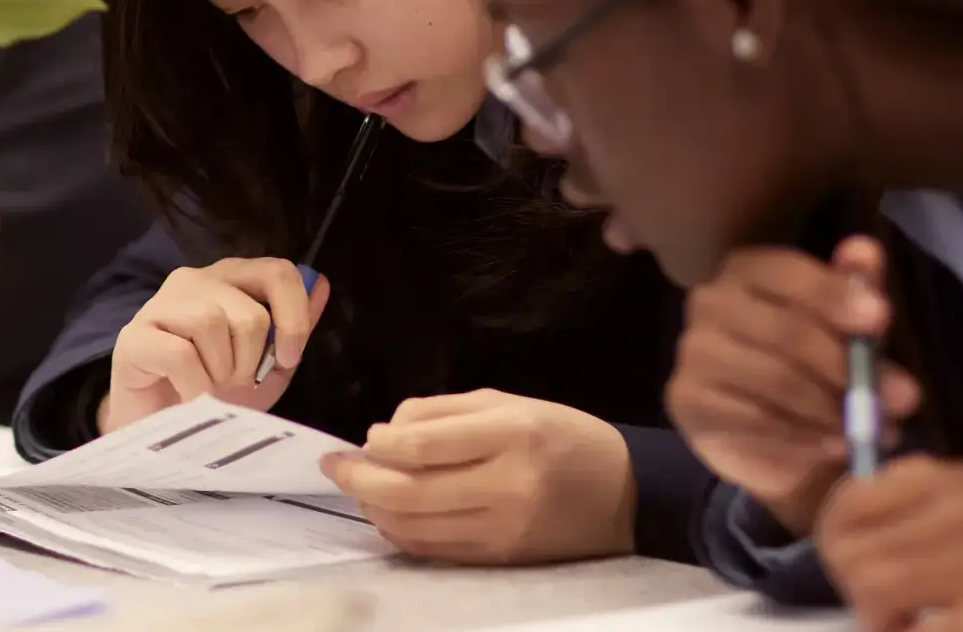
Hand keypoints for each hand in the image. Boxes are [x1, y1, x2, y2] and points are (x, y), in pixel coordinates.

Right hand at [100, 258, 329, 431]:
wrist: (157, 428)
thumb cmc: (212, 392)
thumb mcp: (265, 366)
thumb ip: (293, 328)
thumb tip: (320, 284)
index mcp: (229, 279)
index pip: (278, 272)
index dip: (294, 318)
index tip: (288, 359)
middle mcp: (194, 280)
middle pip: (250, 313)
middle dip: (251, 361)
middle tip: (235, 383)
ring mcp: (160, 304)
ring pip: (213, 323)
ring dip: (221, 372)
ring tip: (210, 388)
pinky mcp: (134, 336)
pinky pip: (181, 353)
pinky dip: (194, 386)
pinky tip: (188, 396)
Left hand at [323, 390, 633, 564]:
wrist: (626, 494)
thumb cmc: (562, 436)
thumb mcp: (509, 403)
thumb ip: (443, 413)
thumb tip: (385, 432)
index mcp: (511, 434)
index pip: (424, 445)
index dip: (382, 444)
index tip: (366, 438)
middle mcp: (507, 485)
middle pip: (410, 493)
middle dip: (361, 481)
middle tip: (336, 468)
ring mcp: (504, 530)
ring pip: (415, 528)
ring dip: (375, 510)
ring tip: (361, 490)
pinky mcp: (503, 559)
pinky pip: (435, 551)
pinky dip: (402, 534)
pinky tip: (390, 516)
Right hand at [666, 236, 919, 534]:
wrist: (767, 434)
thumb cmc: (810, 365)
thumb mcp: (844, 325)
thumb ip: (855, 287)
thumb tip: (865, 251)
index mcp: (747, 269)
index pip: (789, 274)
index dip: (835, 295)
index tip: (881, 318)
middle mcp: (711, 302)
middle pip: (787, 332)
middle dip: (849, 367)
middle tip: (904, 397)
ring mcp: (695, 352)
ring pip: (775, 380)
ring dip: (834, 410)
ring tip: (873, 430)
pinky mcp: (688, 400)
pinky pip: (754, 421)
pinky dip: (804, 438)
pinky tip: (834, 446)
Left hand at [817, 455, 962, 631]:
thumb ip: (906, 517)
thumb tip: (839, 537)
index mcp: (947, 480)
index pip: (848, 501)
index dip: (837, 542)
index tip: (853, 568)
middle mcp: (961, 509)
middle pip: (850, 549)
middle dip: (855, 588)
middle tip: (884, 611)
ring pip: (872, 586)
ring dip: (878, 619)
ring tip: (905, 624)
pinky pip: (916, 627)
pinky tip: (931, 629)